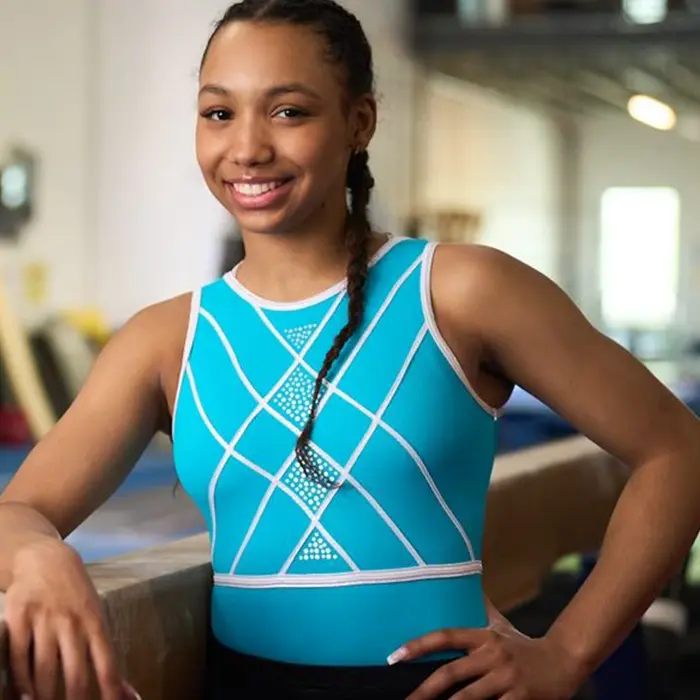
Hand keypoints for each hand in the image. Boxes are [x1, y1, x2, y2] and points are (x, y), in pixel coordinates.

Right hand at [3, 538, 137, 699]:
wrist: (45, 559)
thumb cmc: (75, 596)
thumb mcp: (95, 618)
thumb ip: (106, 658)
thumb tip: (130, 695)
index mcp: (95, 622)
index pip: (107, 662)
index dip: (111, 689)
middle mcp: (72, 622)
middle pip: (75, 672)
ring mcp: (44, 619)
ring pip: (44, 669)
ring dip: (45, 698)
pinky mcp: (18, 618)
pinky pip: (18, 658)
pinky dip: (20, 682)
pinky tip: (23, 698)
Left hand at [392, 626, 582, 699]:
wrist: (565, 660)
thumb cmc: (524, 646)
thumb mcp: (501, 626)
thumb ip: (480, 610)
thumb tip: (463, 581)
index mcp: (484, 636)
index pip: (445, 636)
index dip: (419, 645)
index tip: (395, 655)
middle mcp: (493, 655)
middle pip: (452, 672)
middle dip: (425, 689)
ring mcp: (507, 678)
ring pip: (469, 698)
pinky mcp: (520, 699)